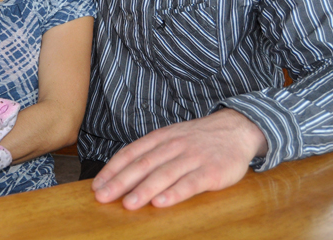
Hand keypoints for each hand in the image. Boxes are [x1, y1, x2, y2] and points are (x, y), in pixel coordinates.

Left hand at [92, 109, 267, 209]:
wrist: (236, 129)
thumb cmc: (197, 139)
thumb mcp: (171, 138)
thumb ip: (150, 153)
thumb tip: (121, 174)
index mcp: (161, 138)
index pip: (131, 153)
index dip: (112, 170)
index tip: (97, 185)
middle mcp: (173, 146)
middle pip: (143, 164)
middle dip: (120, 182)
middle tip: (102, 197)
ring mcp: (192, 157)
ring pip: (164, 174)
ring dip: (144, 190)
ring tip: (128, 204)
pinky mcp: (211, 171)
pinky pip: (190, 183)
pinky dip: (174, 193)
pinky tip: (161, 203)